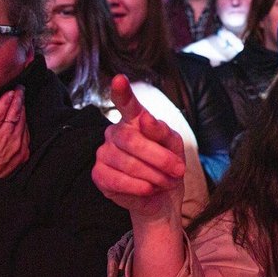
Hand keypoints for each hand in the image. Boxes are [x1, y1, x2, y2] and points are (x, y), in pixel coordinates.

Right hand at [0, 87, 29, 196]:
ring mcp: (17, 146)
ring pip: (23, 122)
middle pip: (16, 112)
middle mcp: (6, 137)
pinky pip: (27, 134)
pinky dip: (25, 125)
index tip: (12, 88)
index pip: (3, 107)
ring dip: (23, 110)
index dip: (9, 96)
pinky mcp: (23, 154)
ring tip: (21, 100)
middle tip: (20, 89)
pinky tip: (22, 119)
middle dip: (19, 99)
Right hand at [91, 75, 184, 221]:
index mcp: (134, 120)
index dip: (122, 92)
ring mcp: (104, 153)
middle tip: (178, 170)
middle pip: (133, 139)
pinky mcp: (99, 175)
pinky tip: (149, 188)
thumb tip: (145, 119)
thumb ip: (162, 131)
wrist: (162, 197)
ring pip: (128, 162)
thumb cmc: (168, 165)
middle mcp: (115, 132)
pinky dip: (139, 187)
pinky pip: (118, 180)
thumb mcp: (174, 145)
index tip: (119, 79)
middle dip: (160, 158)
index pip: (127, 103)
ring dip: (154, 175)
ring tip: (165, 181)